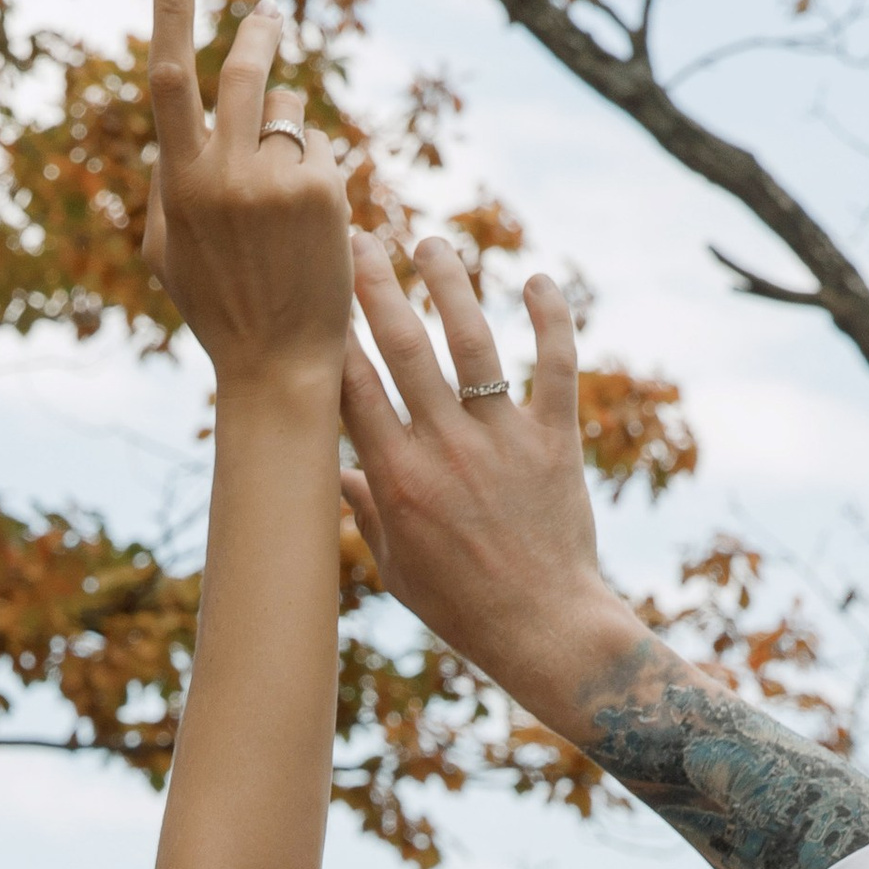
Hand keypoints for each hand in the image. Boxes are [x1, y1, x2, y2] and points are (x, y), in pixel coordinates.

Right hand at [143, 0, 349, 391]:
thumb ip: (167, 183)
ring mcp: (276, 181)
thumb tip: (178, 127)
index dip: (171, 11)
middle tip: (271, 15)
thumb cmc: (218, 308)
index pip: (170, 78)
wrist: (279, 365)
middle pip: (244, 71)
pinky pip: (323, 147)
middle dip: (260, 33)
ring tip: (288, 185)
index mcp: (179, 183)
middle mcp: (226, 173)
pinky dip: (319, 168)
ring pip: (290, 107)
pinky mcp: (324, 193)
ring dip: (290, 123)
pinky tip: (314, 220)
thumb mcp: (169, 253)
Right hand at [341, 235, 632, 725]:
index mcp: (398, 479)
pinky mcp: (553, 440)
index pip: (353, 387)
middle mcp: (446, 448)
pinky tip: (537, 280)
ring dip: (449, 283)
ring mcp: (502, 440)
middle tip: (360, 239)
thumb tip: (336, 476)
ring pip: (472, 340)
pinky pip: (554, 363)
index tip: (314, 291)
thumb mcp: (398, 568)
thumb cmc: (463, 608)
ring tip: (431, 245)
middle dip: (376, 285)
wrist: (544, 629)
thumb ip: (367, 513)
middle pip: (404, 347)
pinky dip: (551, 317)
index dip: (331, 331)